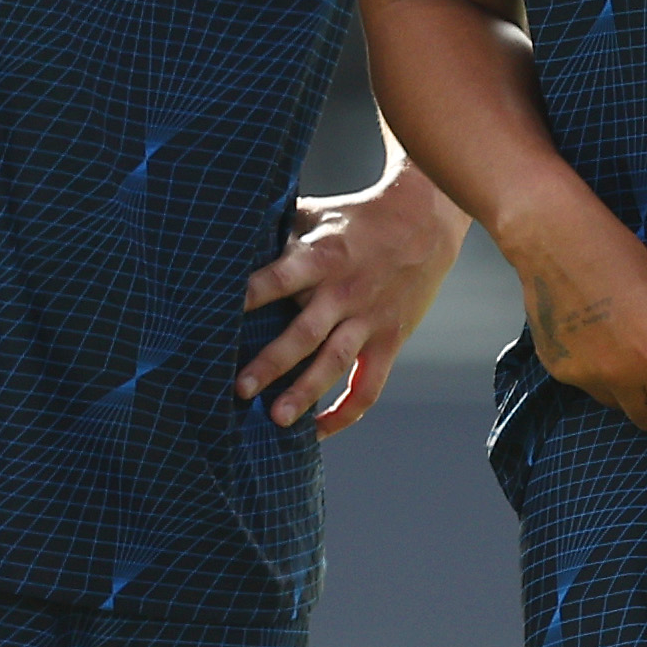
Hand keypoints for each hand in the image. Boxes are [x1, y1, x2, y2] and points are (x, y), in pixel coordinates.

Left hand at [237, 163, 470, 430]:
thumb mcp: (314, 214)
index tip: (221, 314)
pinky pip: (369, 385)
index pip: (282, 276)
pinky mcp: (389, 339)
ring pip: (335, 363)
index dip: (253, 294)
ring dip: (306, 393)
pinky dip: (346, 412)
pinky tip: (318, 431)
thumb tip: (221, 241)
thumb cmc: (354, 218)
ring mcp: (369, 319)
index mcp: (323, 256)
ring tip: (277, 420)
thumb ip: (275, 230)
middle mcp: (345, 291)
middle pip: (306, 333)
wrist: (425, 221)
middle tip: (240, 388)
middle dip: (273, 362)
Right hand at [495, 193, 646, 439]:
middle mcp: (616, 377)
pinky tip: (597, 339)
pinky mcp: (558, 370)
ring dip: (629, 392)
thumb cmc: (620, 258)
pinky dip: (599, 376)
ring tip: (626, 349)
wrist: (555, 240)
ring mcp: (582, 377)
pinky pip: (589, 388)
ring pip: (617, 405)